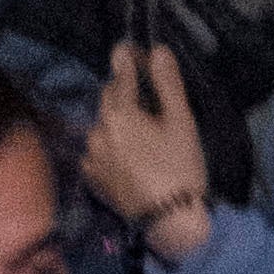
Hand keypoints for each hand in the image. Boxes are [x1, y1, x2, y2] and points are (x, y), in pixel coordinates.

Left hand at [86, 31, 213, 256]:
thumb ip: (168, 84)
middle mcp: (98, 128)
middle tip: (140, 93)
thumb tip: (157, 50)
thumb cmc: (180, 170)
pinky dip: (108, 145)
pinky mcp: (91, 177)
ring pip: (102, 124)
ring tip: (136, 129)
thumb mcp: (181, 124)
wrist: (171, 224)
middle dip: (122, 91)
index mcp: (120, 112)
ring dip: (115, 120)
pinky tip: (124, 153)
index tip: (128, 49)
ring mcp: (91, 154)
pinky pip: (96, 149)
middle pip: (108, 98)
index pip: (121, 75)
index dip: (127, 61)